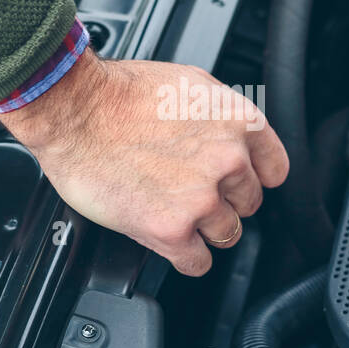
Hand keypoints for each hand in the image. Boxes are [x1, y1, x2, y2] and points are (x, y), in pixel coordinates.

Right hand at [0, 48, 288, 275]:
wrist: (75, 109)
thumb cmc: (119, 93)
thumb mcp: (191, 84)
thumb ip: (222, 117)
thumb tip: (233, 141)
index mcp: (239, 122)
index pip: (274, 169)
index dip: (252, 178)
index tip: (237, 184)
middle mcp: (229, 160)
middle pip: (248, 204)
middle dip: (222, 201)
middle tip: (189, 192)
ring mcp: (202, 197)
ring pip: (227, 234)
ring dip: (204, 230)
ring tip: (174, 213)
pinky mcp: (172, 229)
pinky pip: (198, 262)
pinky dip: (186, 257)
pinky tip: (169, 240)